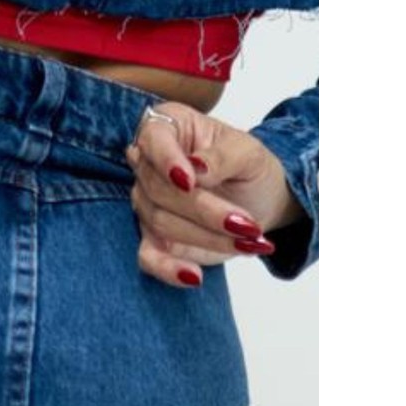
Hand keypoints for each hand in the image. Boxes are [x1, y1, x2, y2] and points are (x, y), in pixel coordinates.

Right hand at [124, 101, 306, 287]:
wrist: (258, 200)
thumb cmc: (249, 167)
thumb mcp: (248, 153)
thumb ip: (222, 156)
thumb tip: (196, 168)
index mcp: (168, 129)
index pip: (152, 139)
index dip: (166, 160)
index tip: (189, 180)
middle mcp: (149, 166)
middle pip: (159, 189)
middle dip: (205, 210)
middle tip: (247, 224)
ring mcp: (148, 205)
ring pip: (162, 223)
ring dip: (206, 236)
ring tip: (248, 241)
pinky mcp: (154, 239)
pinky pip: (147, 258)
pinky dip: (168, 269)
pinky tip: (193, 276)